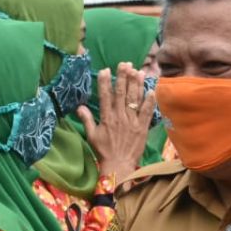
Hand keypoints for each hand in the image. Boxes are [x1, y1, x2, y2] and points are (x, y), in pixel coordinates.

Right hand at [76, 62, 155, 183]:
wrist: (118, 167)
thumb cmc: (103, 152)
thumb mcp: (91, 136)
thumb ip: (87, 120)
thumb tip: (79, 107)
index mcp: (107, 118)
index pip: (105, 96)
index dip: (105, 82)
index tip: (106, 69)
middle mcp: (120, 117)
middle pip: (122, 93)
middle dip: (123, 77)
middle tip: (125, 63)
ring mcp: (132, 122)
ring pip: (134, 99)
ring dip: (137, 84)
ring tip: (138, 71)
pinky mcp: (143, 128)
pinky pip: (147, 112)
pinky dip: (150, 101)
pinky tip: (151, 90)